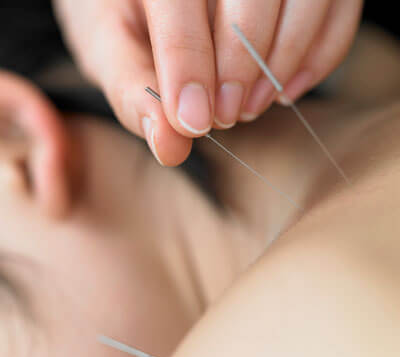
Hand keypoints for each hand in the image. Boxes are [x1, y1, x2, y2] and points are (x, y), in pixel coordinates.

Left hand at [53, 0, 362, 165]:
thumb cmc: (123, 13)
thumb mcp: (110, 47)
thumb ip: (133, 93)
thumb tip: (169, 145)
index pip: (179, 4)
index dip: (188, 67)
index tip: (194, 123)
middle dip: (241, 67)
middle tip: (227, 117)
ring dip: (284, 63)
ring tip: (254, 106)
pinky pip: (337, 9)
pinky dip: (321, 56)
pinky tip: (286, 88)